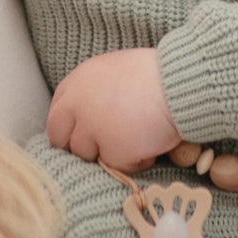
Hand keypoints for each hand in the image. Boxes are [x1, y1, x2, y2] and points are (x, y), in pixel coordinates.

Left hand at [46, 47, 180, 170]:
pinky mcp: (113, 150)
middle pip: (61, 138)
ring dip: (108, 152)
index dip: (69, 127)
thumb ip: (96, 91)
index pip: (56, 114)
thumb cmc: (157, 73)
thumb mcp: (114, 71)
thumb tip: (90, 113)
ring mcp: (93, 130)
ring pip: (87, 155)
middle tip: (103, 145)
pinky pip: (117, 166)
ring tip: (136, 139)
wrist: (180, 83)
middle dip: (79, 145)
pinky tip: (149, 147)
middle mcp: (77, 106)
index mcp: (78, 82)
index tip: (82, 133)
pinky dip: (133, 161)